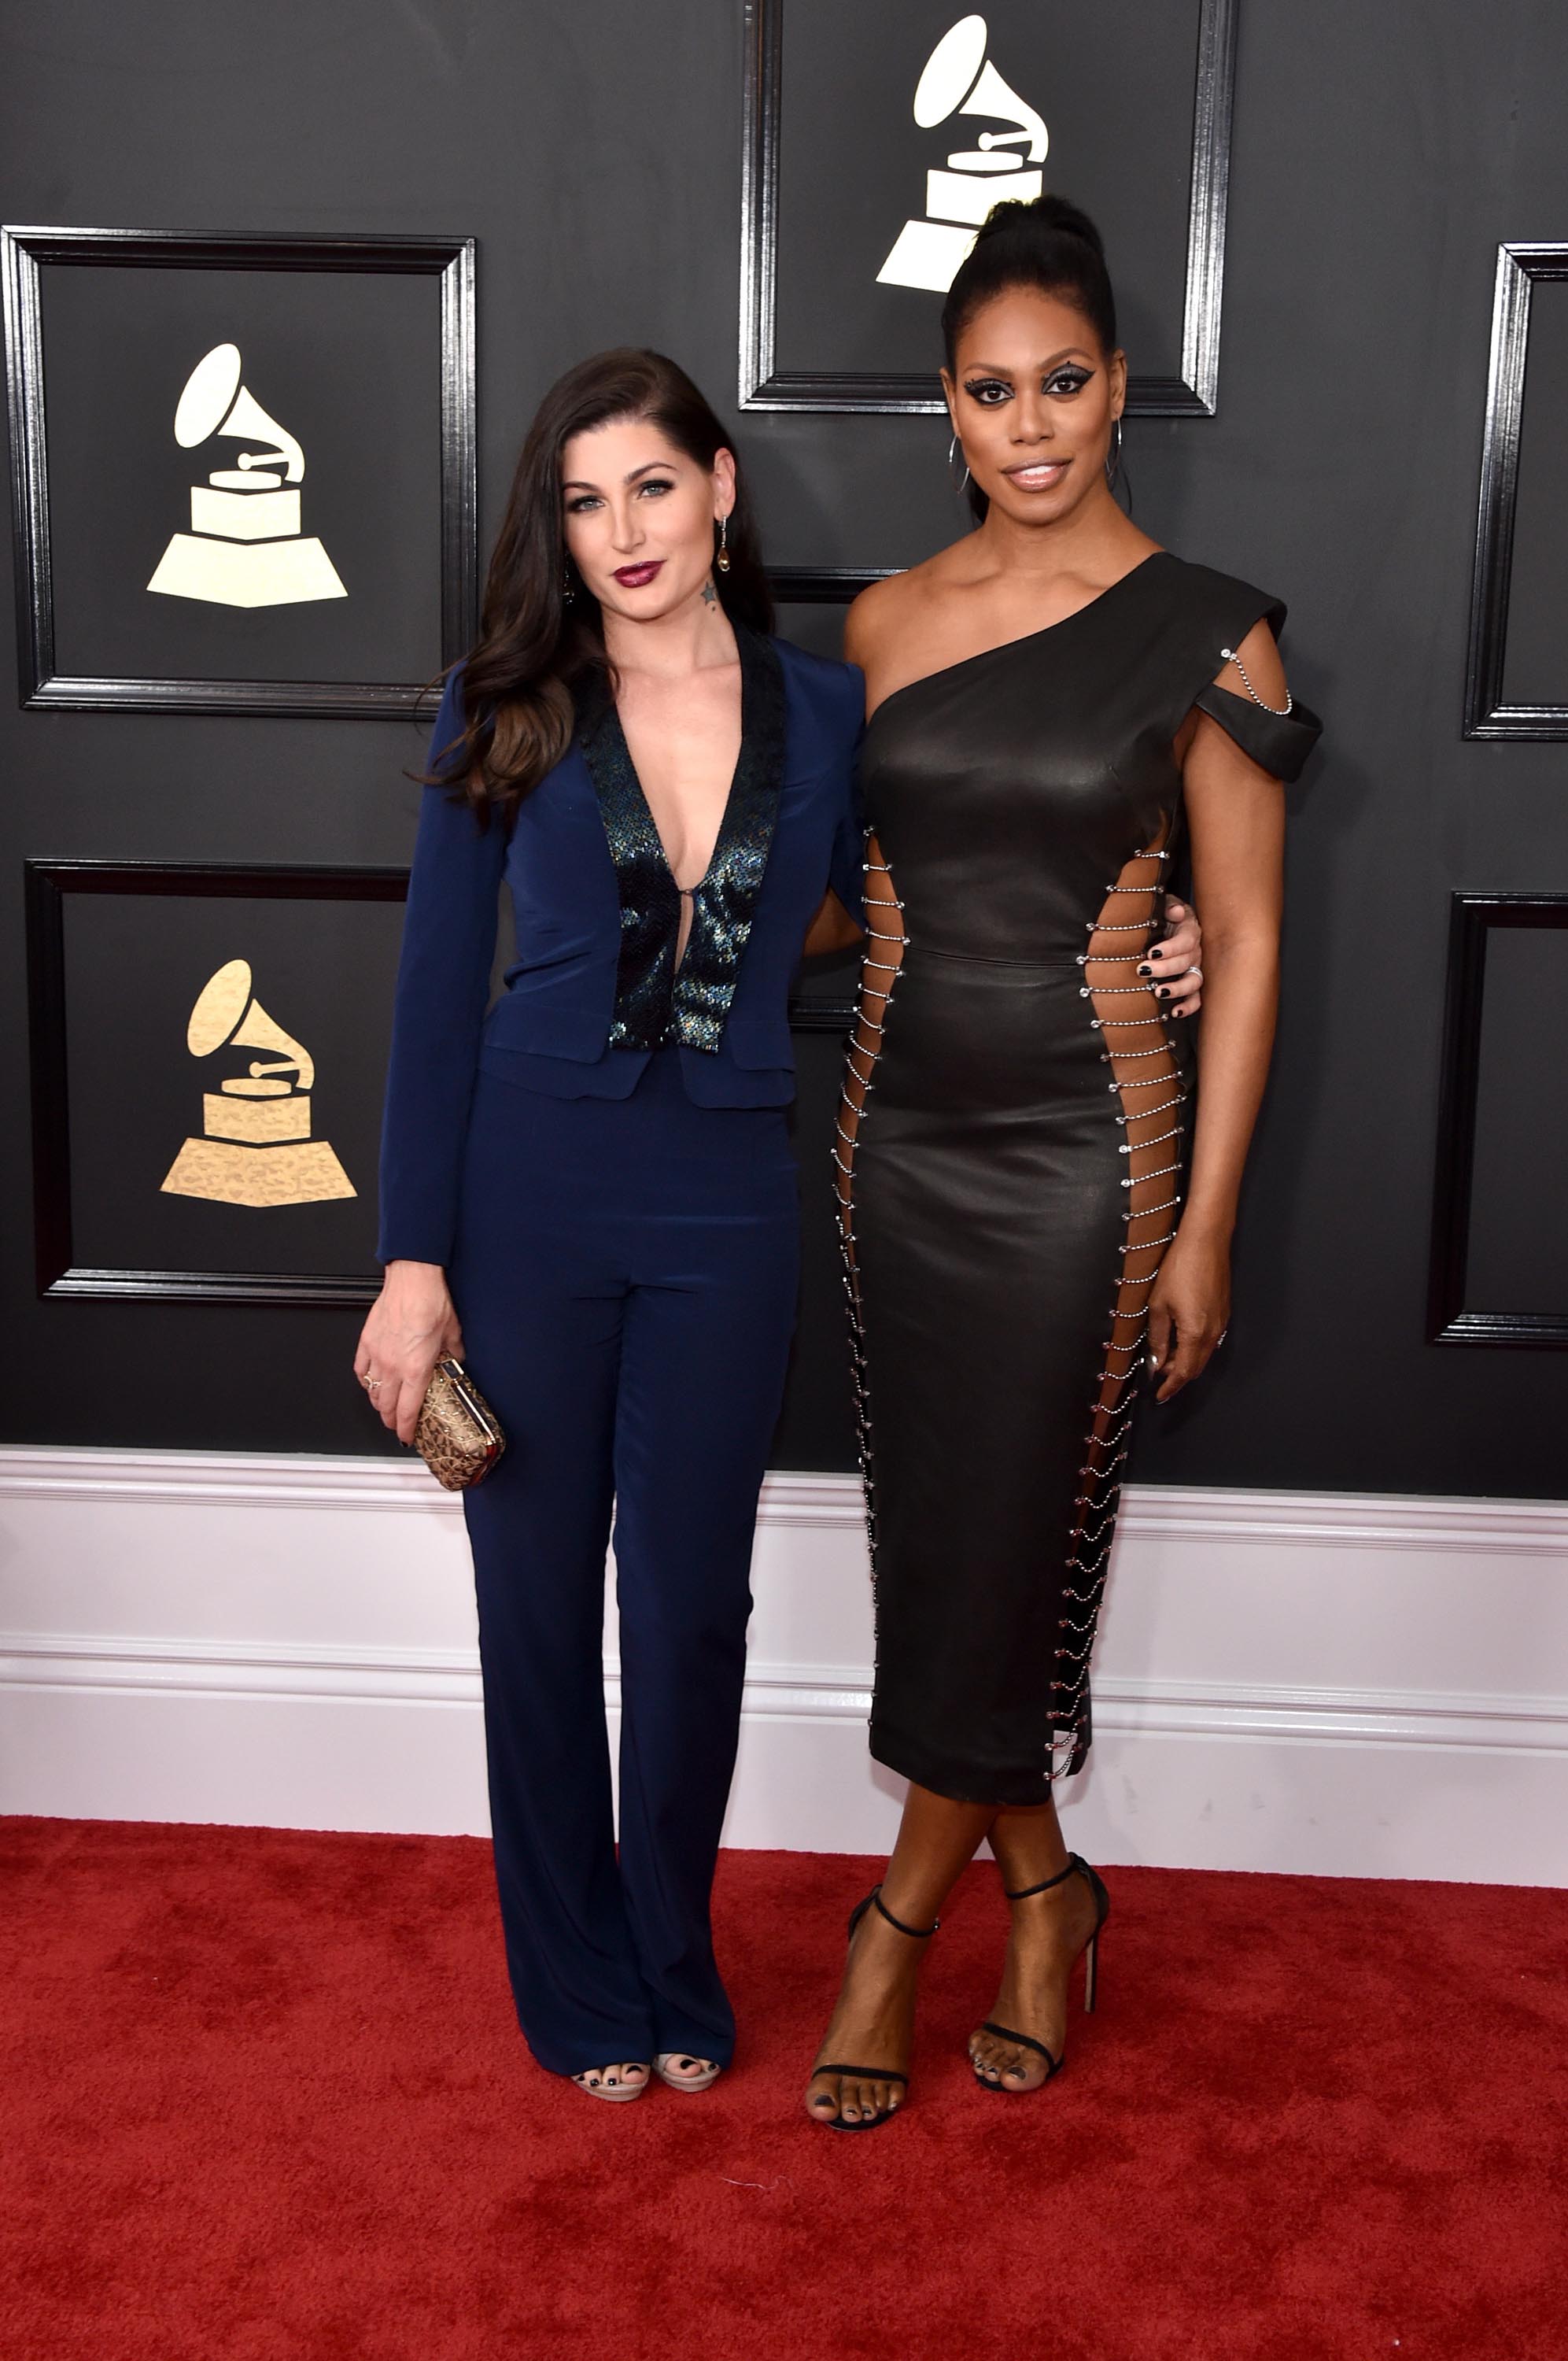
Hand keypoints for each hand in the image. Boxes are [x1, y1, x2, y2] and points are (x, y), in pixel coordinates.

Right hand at [354, 1261, 464, 1446]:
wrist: (412, 1280)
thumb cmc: (431, 1302)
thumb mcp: (453, 1333)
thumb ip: (453, 1353)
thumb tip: (456, 1360)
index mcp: (416, 1369)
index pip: (407, 1411)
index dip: (406, 1429)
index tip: (407, 1436)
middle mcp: (393, 1367)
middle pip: (386, 1406)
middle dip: (390, 1421)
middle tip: (395, 1424)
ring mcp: (377, 1356)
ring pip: (371, 1391)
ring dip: (377, 1403)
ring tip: (384, 1407)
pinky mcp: (366, 1342)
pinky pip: (360, 1370)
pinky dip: (364, 1381)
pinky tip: (369, 1382)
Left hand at [1141, 896, 1201, 1018]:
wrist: (1170, 922)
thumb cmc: (1165, 915)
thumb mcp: (1166, 904)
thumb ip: (1170, 907)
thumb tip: (1177, 912)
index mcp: (1190, 931)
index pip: (1185, 941)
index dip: (1170, 948)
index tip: (1152, 953)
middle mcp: (1196, 951)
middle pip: (1186, 962)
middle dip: (1165, 969)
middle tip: (1143, 971)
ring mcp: (1196, 968)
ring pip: (1193, 981)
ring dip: (1177, 988)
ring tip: (1159, 992)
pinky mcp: (1192, 982)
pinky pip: (1196, 997)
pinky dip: (1188, 1006)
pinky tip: (1175, 1012)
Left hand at [1146, 1227, 1229, 1401]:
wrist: (1206, 1242)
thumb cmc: (1180, 1268)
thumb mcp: (1159, 1304)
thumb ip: (1158, 1337)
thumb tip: (1157, 1361)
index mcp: (1195, 1333)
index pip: (1183, 1371)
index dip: (1171, 1386)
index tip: (1160, 1396)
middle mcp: (1213, 1332)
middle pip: (1196, 1367)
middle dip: (1177, 1376)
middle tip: (1159, 1377)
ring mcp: (1222, 1323)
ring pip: (1204, 1355)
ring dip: (1186, 1362)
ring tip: (1166, 1361)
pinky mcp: (1224, 1312)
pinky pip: (1210, 1341)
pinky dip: (1195, 1349)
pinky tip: (1182, 1342)